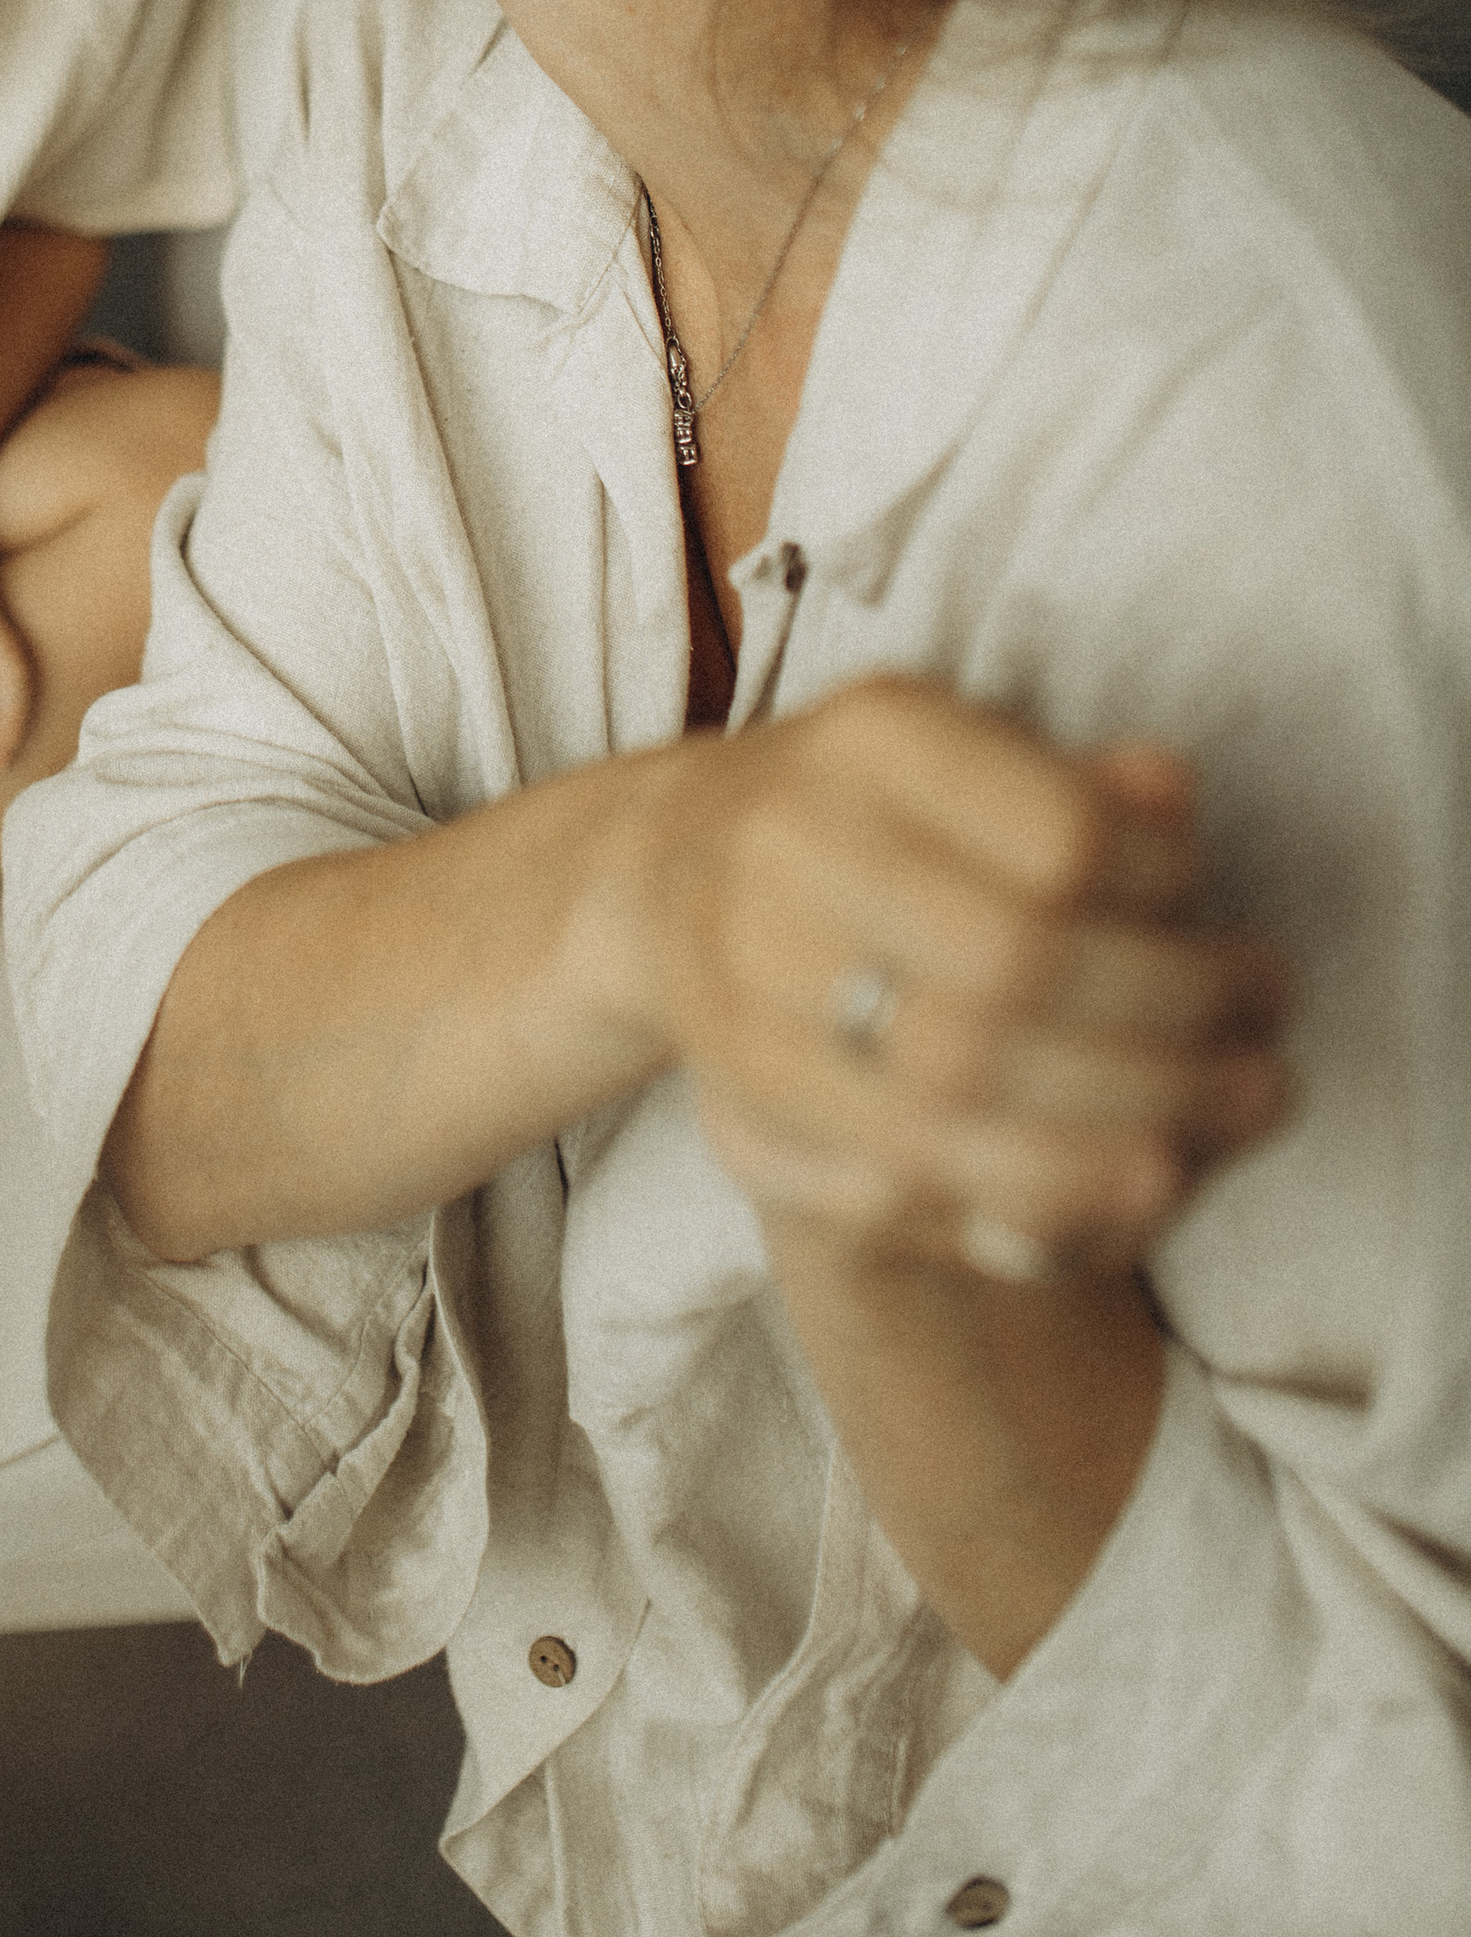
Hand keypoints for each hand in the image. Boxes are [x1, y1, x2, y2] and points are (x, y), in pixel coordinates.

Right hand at [635, 679, 1292, 1272]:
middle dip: (1173, 1028)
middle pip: (1017, 967)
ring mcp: (747, 979)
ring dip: (1120, 1126)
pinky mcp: (740, 1096)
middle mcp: (788, 847)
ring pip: (957, 1089)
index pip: (1062, 837)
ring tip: (1227, 1123)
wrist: (668, 875)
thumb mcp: (967, 756)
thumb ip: (1076, 781)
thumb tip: (1172, 791)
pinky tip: (1133, 1187)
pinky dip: (1031, 1196)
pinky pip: (901, 1179)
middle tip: (1267, 1050)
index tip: (1221, 916)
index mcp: (869, 741)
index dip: (1172, 894)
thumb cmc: (871, 814)